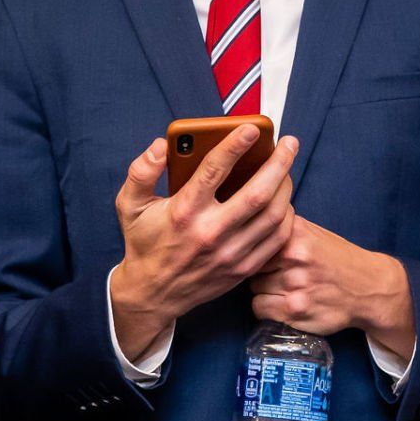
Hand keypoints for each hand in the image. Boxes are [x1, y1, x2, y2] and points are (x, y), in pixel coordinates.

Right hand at [109, 123, 297, 363]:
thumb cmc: (144, 242)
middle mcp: (210, 233)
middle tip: (289, 142)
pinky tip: (283, 200)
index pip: (213, 171)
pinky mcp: (243, 268)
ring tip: (287, 168)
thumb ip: (141, 172)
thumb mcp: (130, 205)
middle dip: (279, 163)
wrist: (153, 293)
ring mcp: (230, 254)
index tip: (253, 127)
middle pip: (257, 193)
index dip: (235, 145)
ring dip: (286, 187)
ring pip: (273, 216)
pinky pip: (277, 239)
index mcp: (183, 212)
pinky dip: (286, 216)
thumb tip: (160, 146)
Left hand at [248, 215, 415, 360]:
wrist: (370, 288)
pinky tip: (282, 304)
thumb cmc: (337, 259)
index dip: (255, 249)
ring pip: (253, 288)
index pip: (253, 240)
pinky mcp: (295, 310)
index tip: (261, 255)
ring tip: (282, 290)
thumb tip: (245, 223)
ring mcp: (295, 285)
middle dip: (259, 271)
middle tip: (277, 275)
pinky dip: (266, 309)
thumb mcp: (312, 232)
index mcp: (295, 234)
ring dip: (263, 291)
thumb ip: (280, 227)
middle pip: (250, 265)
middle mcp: (294, 257)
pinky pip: (259, 309)